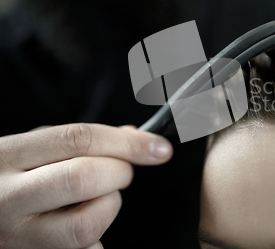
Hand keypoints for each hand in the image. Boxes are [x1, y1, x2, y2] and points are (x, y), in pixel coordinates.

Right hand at [0, 123, 172, 247]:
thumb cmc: (10, 177)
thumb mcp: (32, 148)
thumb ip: (79, 140)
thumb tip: (135, 137)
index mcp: (9, 155)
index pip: (79, 139)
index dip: (129, 143)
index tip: (159, 148)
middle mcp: (8, 196)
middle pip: (84, 178)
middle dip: (119, 172)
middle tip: (120, 173)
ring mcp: (16, 236)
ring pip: (86, 224)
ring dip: (109, 207)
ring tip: (98, 199)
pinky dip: (97, 237)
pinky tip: (83, 221)